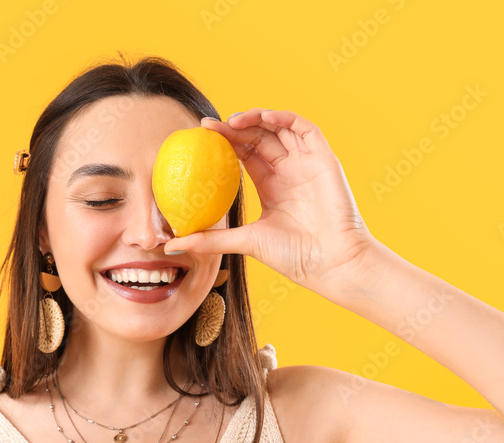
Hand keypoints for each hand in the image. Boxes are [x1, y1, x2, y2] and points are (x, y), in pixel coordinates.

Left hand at [163, 109, 379, 295]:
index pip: (245, 154)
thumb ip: (210, 240)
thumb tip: (172, 244)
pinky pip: (304, 128)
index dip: (224, 142)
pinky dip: (283, 118)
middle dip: (234, 128)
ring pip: (279, 127)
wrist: (331, 263)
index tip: (199, 136)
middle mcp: (289, 170)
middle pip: (259, 137)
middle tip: (208, 127)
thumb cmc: (294, 257)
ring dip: (256, 118)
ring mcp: (307, 163)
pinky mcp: (324, 159)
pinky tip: (261, 118)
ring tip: (231, 121)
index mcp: (272, 186)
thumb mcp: (245, 242)